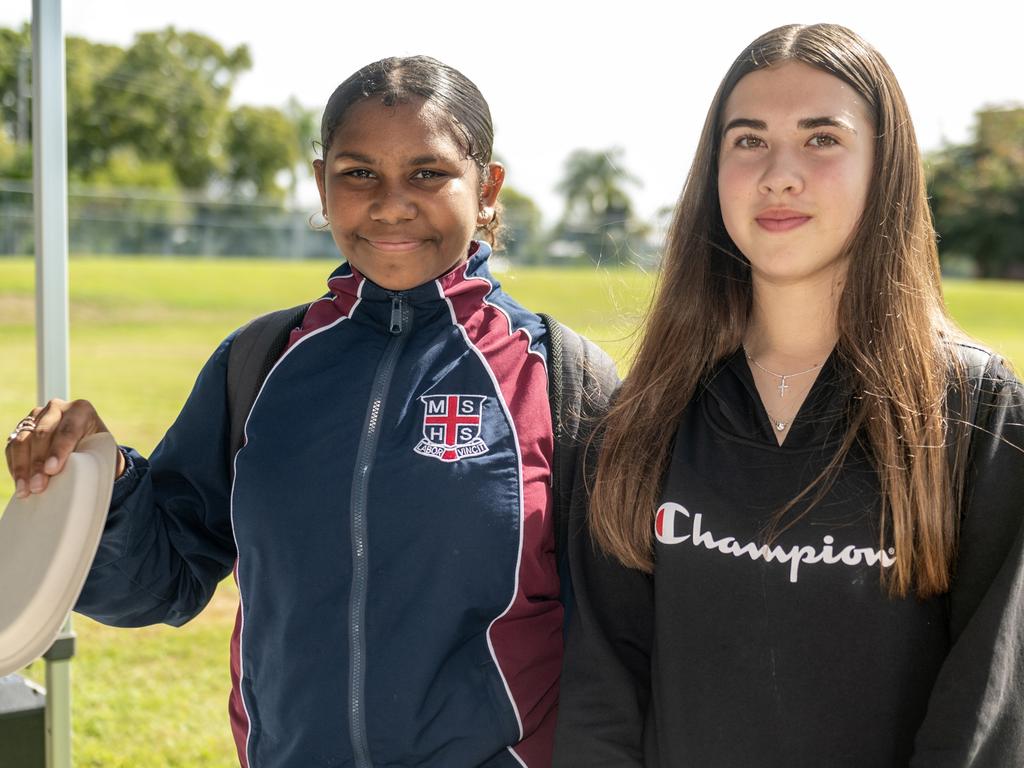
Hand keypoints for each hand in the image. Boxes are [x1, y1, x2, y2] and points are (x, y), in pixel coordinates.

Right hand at [4, 399, 124, 498]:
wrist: (88, 445)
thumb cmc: (100, 452)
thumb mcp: (104, 453)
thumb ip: (97, 461)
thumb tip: (85, 485)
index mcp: (81, 410)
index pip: (68, 429)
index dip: (59, 450)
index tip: (52, 470)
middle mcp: (56, 408)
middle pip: (42, 434)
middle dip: (38, 462)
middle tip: (38, 486)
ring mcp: (36, 417)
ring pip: (23, 440)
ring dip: (22, 467)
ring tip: (26, 490)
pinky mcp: (22, 428)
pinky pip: (12, 447)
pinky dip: (15, 466)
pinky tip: (20, 483)